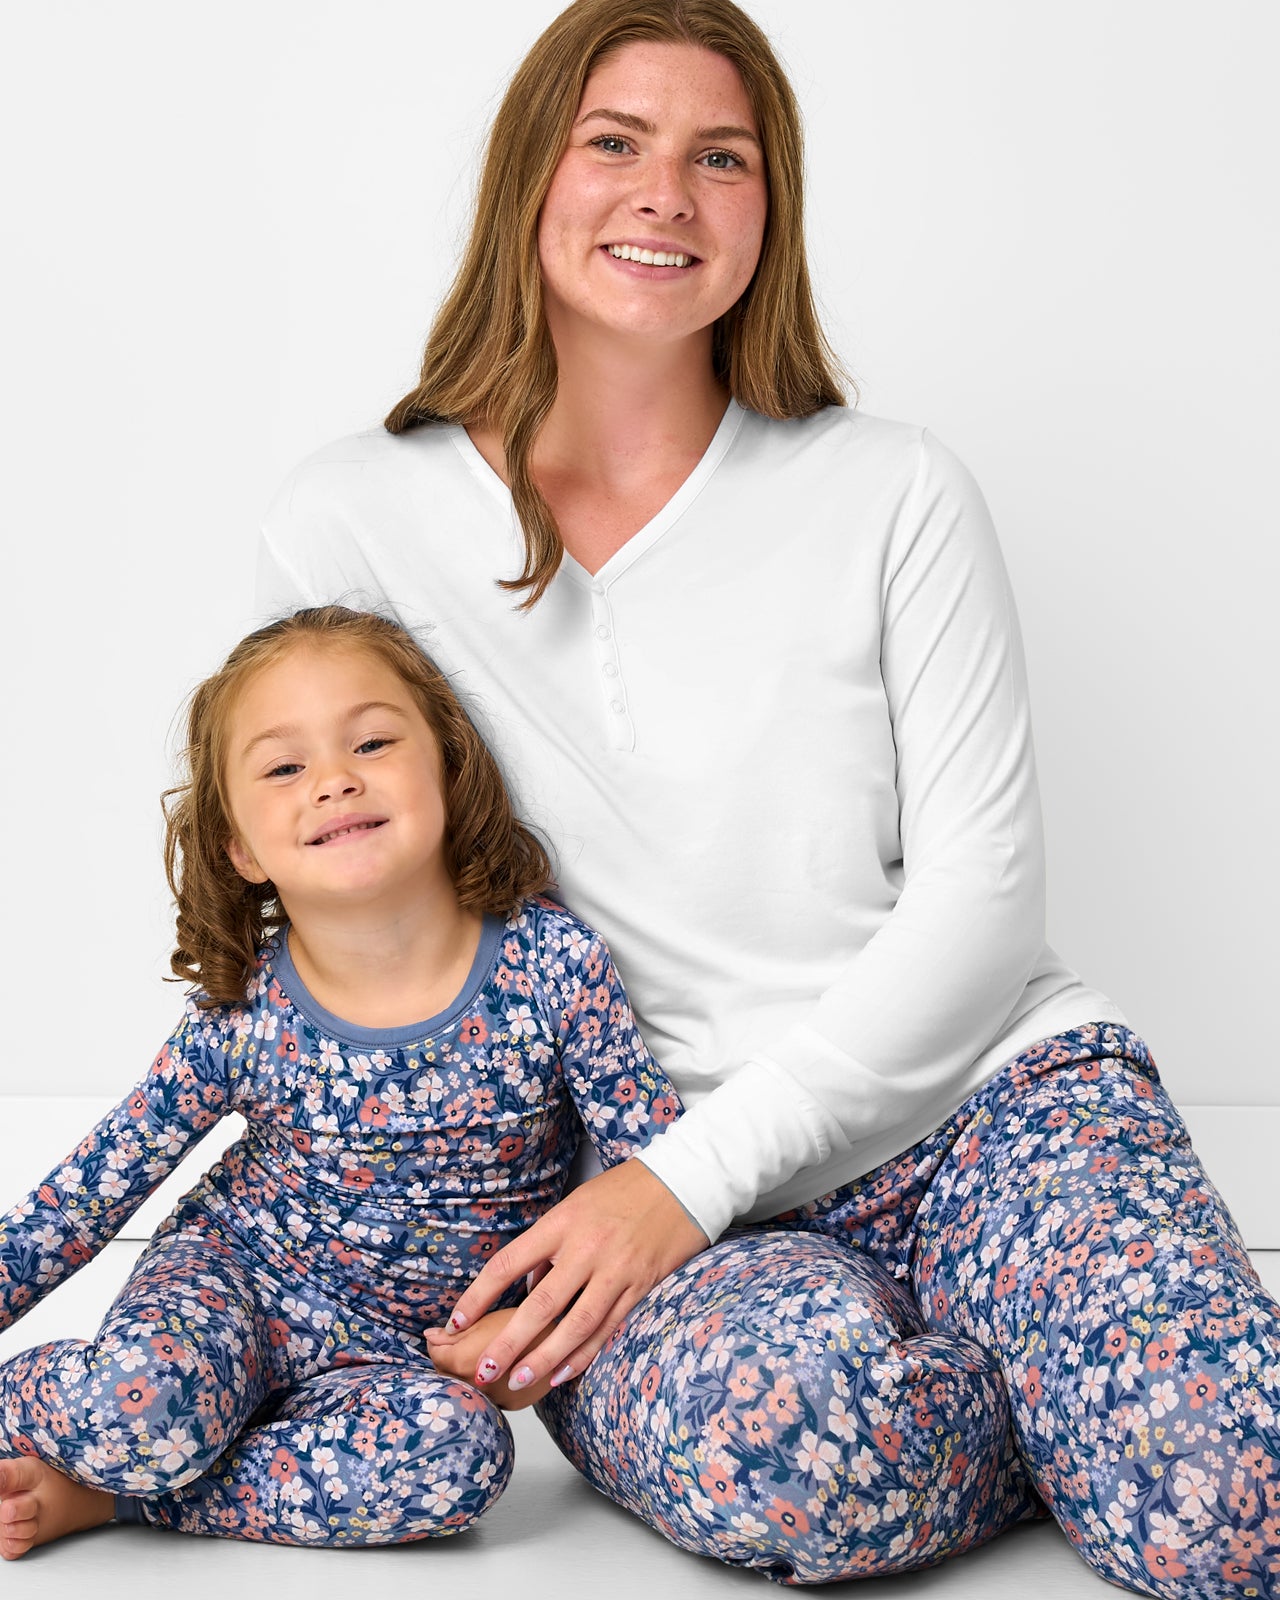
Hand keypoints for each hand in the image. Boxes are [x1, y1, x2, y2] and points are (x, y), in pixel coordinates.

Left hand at [428, 1159, 706, 1394]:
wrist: (683, 1182)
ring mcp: (615, 1269)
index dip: (479, 1295)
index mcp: (561, 1223)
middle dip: (508, 1342)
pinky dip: (583, 1353)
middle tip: (483, 1370)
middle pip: (539, 1304)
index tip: (456, 1320)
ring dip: (543, 1357)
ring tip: (517, 1380)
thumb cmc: (625, 1190)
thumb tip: (528, 1285)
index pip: (508, 1263)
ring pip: (574, 1324)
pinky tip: (562, 1374)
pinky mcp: (641, 1285)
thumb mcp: (576, 1205)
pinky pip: (607, 1327)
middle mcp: (585, 1248)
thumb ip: (550, 1246)